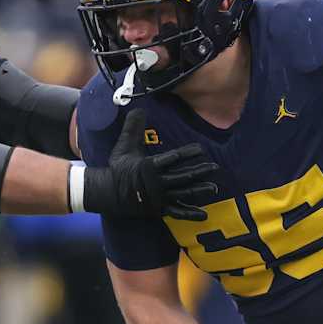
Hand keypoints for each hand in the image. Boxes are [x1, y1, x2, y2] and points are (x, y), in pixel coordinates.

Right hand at [84, 109, 219, 218]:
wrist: (108, 193)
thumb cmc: (118, 168)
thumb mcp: (124, 146)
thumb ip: (133, 128)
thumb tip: (138, 109)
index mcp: (150, 166)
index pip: (173, 158)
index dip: (188, 153)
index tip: (201, 149)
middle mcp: (157, 182)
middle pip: (183, 176)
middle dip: (200, 172)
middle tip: (214, 167)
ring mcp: (159, 197)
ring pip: (183, 193)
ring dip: (199, 190)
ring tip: (214, 187)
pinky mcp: (159, 209)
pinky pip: (177, 212)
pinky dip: (190, 214)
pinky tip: (204, 214)